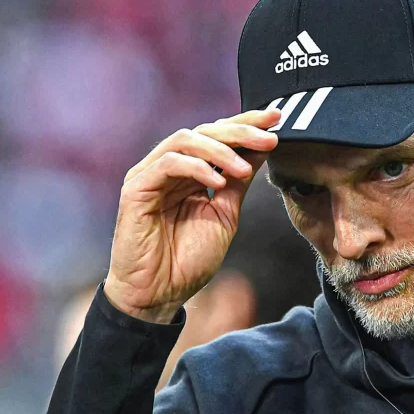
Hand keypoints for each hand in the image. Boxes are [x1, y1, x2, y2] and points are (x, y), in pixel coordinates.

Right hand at [104, 109, 279, 322]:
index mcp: (191, 173)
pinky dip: (196, 167)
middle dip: (240, 131)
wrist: (158, 294)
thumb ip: (237, 182)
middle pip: (205, 131)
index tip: (277, 119)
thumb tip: (262, 149)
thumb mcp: (224, 215)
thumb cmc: (187, 260)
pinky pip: (168, 163)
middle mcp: (170, 168)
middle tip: (270, 137)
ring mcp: (150, 175)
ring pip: (185, 139)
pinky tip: (217, 182)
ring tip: (244, 169)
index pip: (218, 137)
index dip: (246, 124)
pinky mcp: (136, 188)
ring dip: (220, 149)